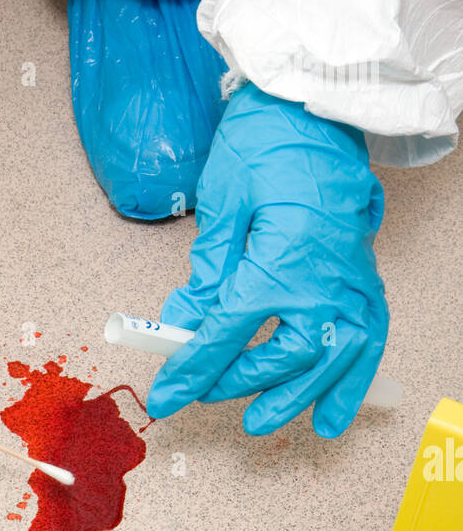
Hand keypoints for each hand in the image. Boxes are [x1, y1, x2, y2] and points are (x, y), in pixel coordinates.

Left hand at [146, 83, 388, 437]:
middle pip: (281, 355)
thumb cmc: (265, 147)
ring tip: (260, 422)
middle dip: (239, 382)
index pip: (225, 333)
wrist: (316, 107)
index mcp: (280, 261)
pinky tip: (330, 419)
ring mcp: (352, 283)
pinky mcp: (366, 281)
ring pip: (327, 360)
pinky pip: (366, 343)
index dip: (191, 370)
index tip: (164, 398)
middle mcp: (324, 280)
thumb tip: (182, 325)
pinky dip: (350, 384)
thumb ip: (206, 275)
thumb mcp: (221, 206)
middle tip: (206, 394)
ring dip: (294, 397)